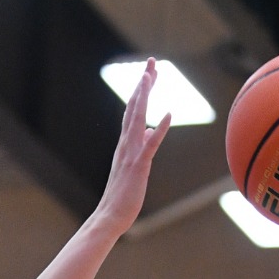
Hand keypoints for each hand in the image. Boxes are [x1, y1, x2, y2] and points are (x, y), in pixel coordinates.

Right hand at [92, 58, 170, 234]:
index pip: (133, 110)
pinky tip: (168, 115)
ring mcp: (131, 154)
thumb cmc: (123, 195)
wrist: (110, 216)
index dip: (142, 90)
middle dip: (144, 84)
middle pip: (134, 107)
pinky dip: (159, 130)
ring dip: (144, 97)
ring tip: (150, 76)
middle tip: (151, 62)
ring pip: (137, 119)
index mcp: (125, 144)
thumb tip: (148, 128)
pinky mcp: (139, 167)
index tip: (149, 72)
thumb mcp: (134, 165)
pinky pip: (150, 145)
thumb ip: (140, 144)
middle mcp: (126, 144)